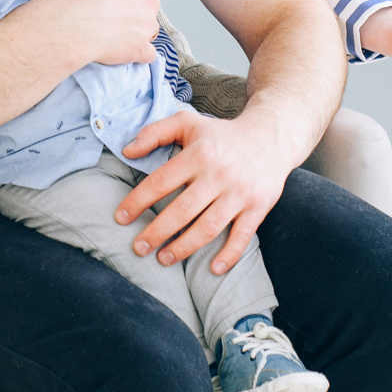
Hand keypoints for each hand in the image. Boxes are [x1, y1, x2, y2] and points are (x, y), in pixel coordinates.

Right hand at [51, 0, 159, 65]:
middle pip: (147, 2)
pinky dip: (137, 51)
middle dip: (132, 6)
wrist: (68, 22)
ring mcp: (148, 26)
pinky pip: (147, 52)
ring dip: (135, 29)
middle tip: (108, 11)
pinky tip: (122, 48)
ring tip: (111, 30)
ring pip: (148, 27)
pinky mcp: (142, 49)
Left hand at [116, 109, 289, 272]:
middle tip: (138, 248)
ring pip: (208, 227)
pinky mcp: (259, 206)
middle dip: (156, 232)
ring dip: (184, 247)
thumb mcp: (187, 122)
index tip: (121, 218)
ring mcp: (240, 193)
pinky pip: (243, 236)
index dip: (137, 201)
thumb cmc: (222, 134)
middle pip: (182, 211)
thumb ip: (155, 132)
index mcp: (198, 154)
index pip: (160, 182)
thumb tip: (127, 150)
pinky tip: (213, 269)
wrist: (271, 136)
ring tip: (164, 259)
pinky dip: (229, 255)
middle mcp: (219, 175)